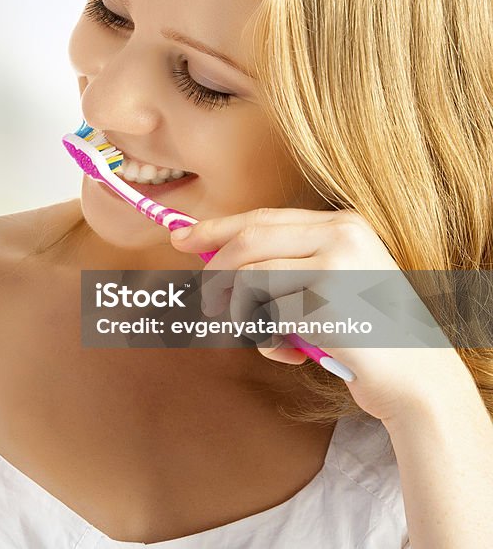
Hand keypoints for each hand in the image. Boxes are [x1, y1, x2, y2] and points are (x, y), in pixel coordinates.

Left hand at [170, 207, 473, 423]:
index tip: (181, 237)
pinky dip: (266, 340)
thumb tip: (208, 254)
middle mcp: (341, 234)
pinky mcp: (326, 299)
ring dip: (242, 315)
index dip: (216, 229)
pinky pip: (266, 314)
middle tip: (206, 304)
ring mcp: (336, 263)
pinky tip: (289, 354)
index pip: (262, 218)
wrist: (415, 378)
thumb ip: (281, 265)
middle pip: (248, 240)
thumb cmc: (362, 334)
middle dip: (215, 271)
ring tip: (262, 337)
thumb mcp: (329, 285)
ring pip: (250, 278)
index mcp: (342, 223)